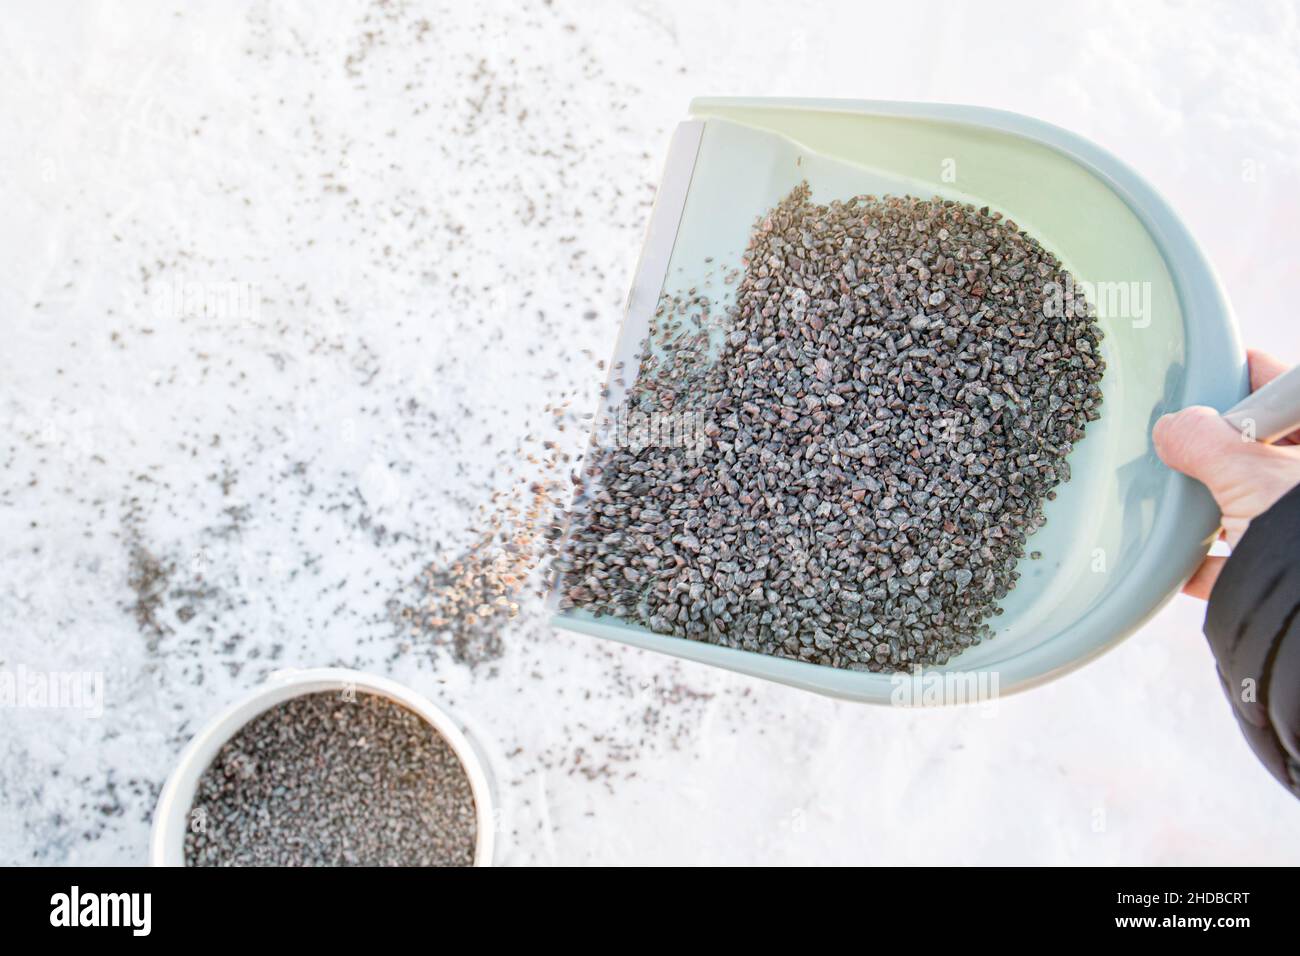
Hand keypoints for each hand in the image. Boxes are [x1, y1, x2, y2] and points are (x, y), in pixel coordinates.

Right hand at [1153, 350, 1299, 599]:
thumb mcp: (1247, 470)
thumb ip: (1201, 439)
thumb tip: (1170, 428)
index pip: (1274, 383)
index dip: (1233, 375)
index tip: (1195, 377)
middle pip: (1256, 447)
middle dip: (1214, 449)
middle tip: (1175, 445)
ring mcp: (1295, 523)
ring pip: (1246, 502)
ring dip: (1210, 506)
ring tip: (1171, 502)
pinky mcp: (1282, 567)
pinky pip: (1237, 560)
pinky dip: (1206, 563)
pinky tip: (1179, 563)